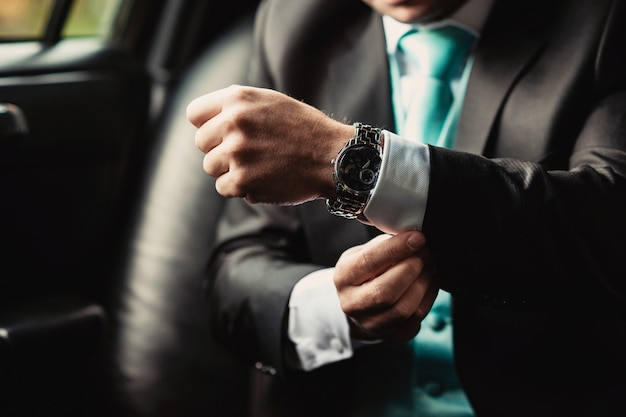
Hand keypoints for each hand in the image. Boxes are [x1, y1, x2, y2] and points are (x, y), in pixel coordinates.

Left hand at [187, 85, 352, 203]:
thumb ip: (235, 107)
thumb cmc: (303, 129)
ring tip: (259, 165)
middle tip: (249, 152)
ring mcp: (237, 154)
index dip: (207, 125)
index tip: (221, 133)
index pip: (195, 114)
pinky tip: (264, 179)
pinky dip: (241, 188)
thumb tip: (203, 122)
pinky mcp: (243, 181)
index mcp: (238, 99)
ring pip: (211, 167)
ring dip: (230, 170)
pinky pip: (224, 188)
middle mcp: (233, 123)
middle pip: (201, 143)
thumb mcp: (269, 102)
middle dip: (220, 150)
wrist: (332, 157)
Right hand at [334, 230, 438, 341]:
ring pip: (404, 307)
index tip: (417, 238)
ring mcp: (372, 323)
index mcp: (344, 277)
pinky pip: (417, 317)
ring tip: (430, 264)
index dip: (396, 249)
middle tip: (426, 251)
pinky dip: (429, 295)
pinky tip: (429, 280)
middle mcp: (353, 304)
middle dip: (412, 267)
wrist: (361, 305)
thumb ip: (383, 246)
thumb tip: (411, 237)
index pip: (369, 262)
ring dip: (424, 281)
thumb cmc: (365, 274)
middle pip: (385, 291)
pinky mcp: (393, 334)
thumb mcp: (363, 254)